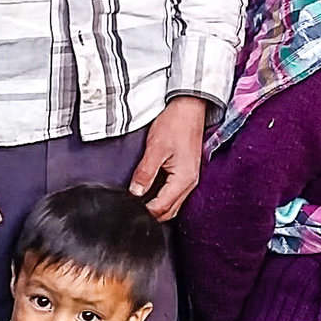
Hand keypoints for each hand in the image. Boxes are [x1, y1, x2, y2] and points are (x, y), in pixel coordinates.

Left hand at [131, 97, 209, 221]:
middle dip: (152, 213)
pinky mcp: (188, 171)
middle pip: (170, 211)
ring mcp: (191, 178)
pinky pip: (176, 193)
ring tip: (140, 201)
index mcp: (184, 179)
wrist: (189, 107)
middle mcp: (191, 182)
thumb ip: (145, 172)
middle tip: (132, 207)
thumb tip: (135, 192)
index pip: (162, 207)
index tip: (129, 208)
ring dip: (158, 206)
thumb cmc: (175, 124)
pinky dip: (164, 197)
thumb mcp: (156, 148)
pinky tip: (152, 190)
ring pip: (174, 204)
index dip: (144, 211)